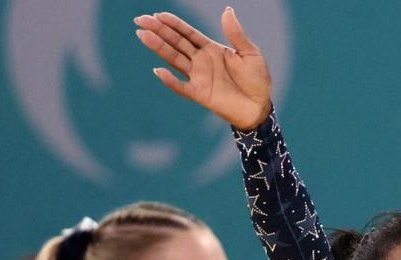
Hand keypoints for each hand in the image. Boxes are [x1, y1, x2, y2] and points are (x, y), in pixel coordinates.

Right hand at [134, 8, 271, 128]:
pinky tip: (158, 70)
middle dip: (159, 31)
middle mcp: (201, 61)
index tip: (158, 14)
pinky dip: (170, 80)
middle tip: (141, 20)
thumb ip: (236, 34)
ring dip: (159, 48)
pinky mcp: (200, 93)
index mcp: (211, 48)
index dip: (173, 24)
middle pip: (176, 43)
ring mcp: (198, 77)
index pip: (187, 33)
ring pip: (174, 59)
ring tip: (143, 35)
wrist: (260, 106)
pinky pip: (181, 86)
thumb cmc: (257, 80)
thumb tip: (227, 10)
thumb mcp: (250, 53)